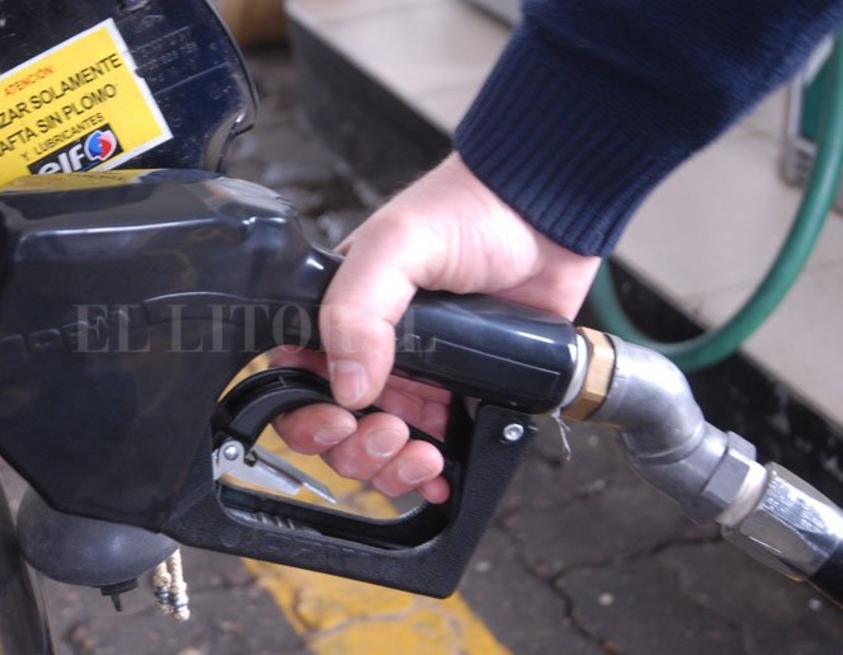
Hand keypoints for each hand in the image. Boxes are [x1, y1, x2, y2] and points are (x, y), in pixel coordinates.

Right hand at [272, 154, 599, 502]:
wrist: (546, 214)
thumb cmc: (467, 210)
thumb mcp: (396, 245)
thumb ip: (357, 309)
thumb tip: (348, 386)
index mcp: (340, 316)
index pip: (296, 382)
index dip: (307, 415)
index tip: (337, 420)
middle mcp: (372, 351)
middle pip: (335, 431)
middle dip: (355, 450)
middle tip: (389, 433)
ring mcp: (419, 376)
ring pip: (381, 450)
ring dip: (392, 468)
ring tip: (422, 452)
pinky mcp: (464, 392)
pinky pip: (437, 452)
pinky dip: (432, 476)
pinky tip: (441, 474)